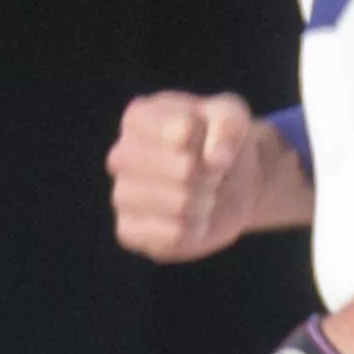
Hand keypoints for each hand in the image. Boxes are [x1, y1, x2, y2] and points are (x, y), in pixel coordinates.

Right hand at [105, 91, 258, 262]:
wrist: (223, 180)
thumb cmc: (220, 140)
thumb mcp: (233, 116)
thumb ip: (228, 124)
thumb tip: (216, 159)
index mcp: (139, 118)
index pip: (184, 131)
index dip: (211, 141)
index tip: (209, 141)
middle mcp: (121, 155)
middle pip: (184, 171)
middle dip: (211, 174)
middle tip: (212, 172)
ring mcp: (121, 195)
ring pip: (180, 205)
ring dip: (206, 201)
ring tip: (203, 193)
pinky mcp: (128, 232)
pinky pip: (173, 237)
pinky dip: (195, 229)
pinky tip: (192, 219)